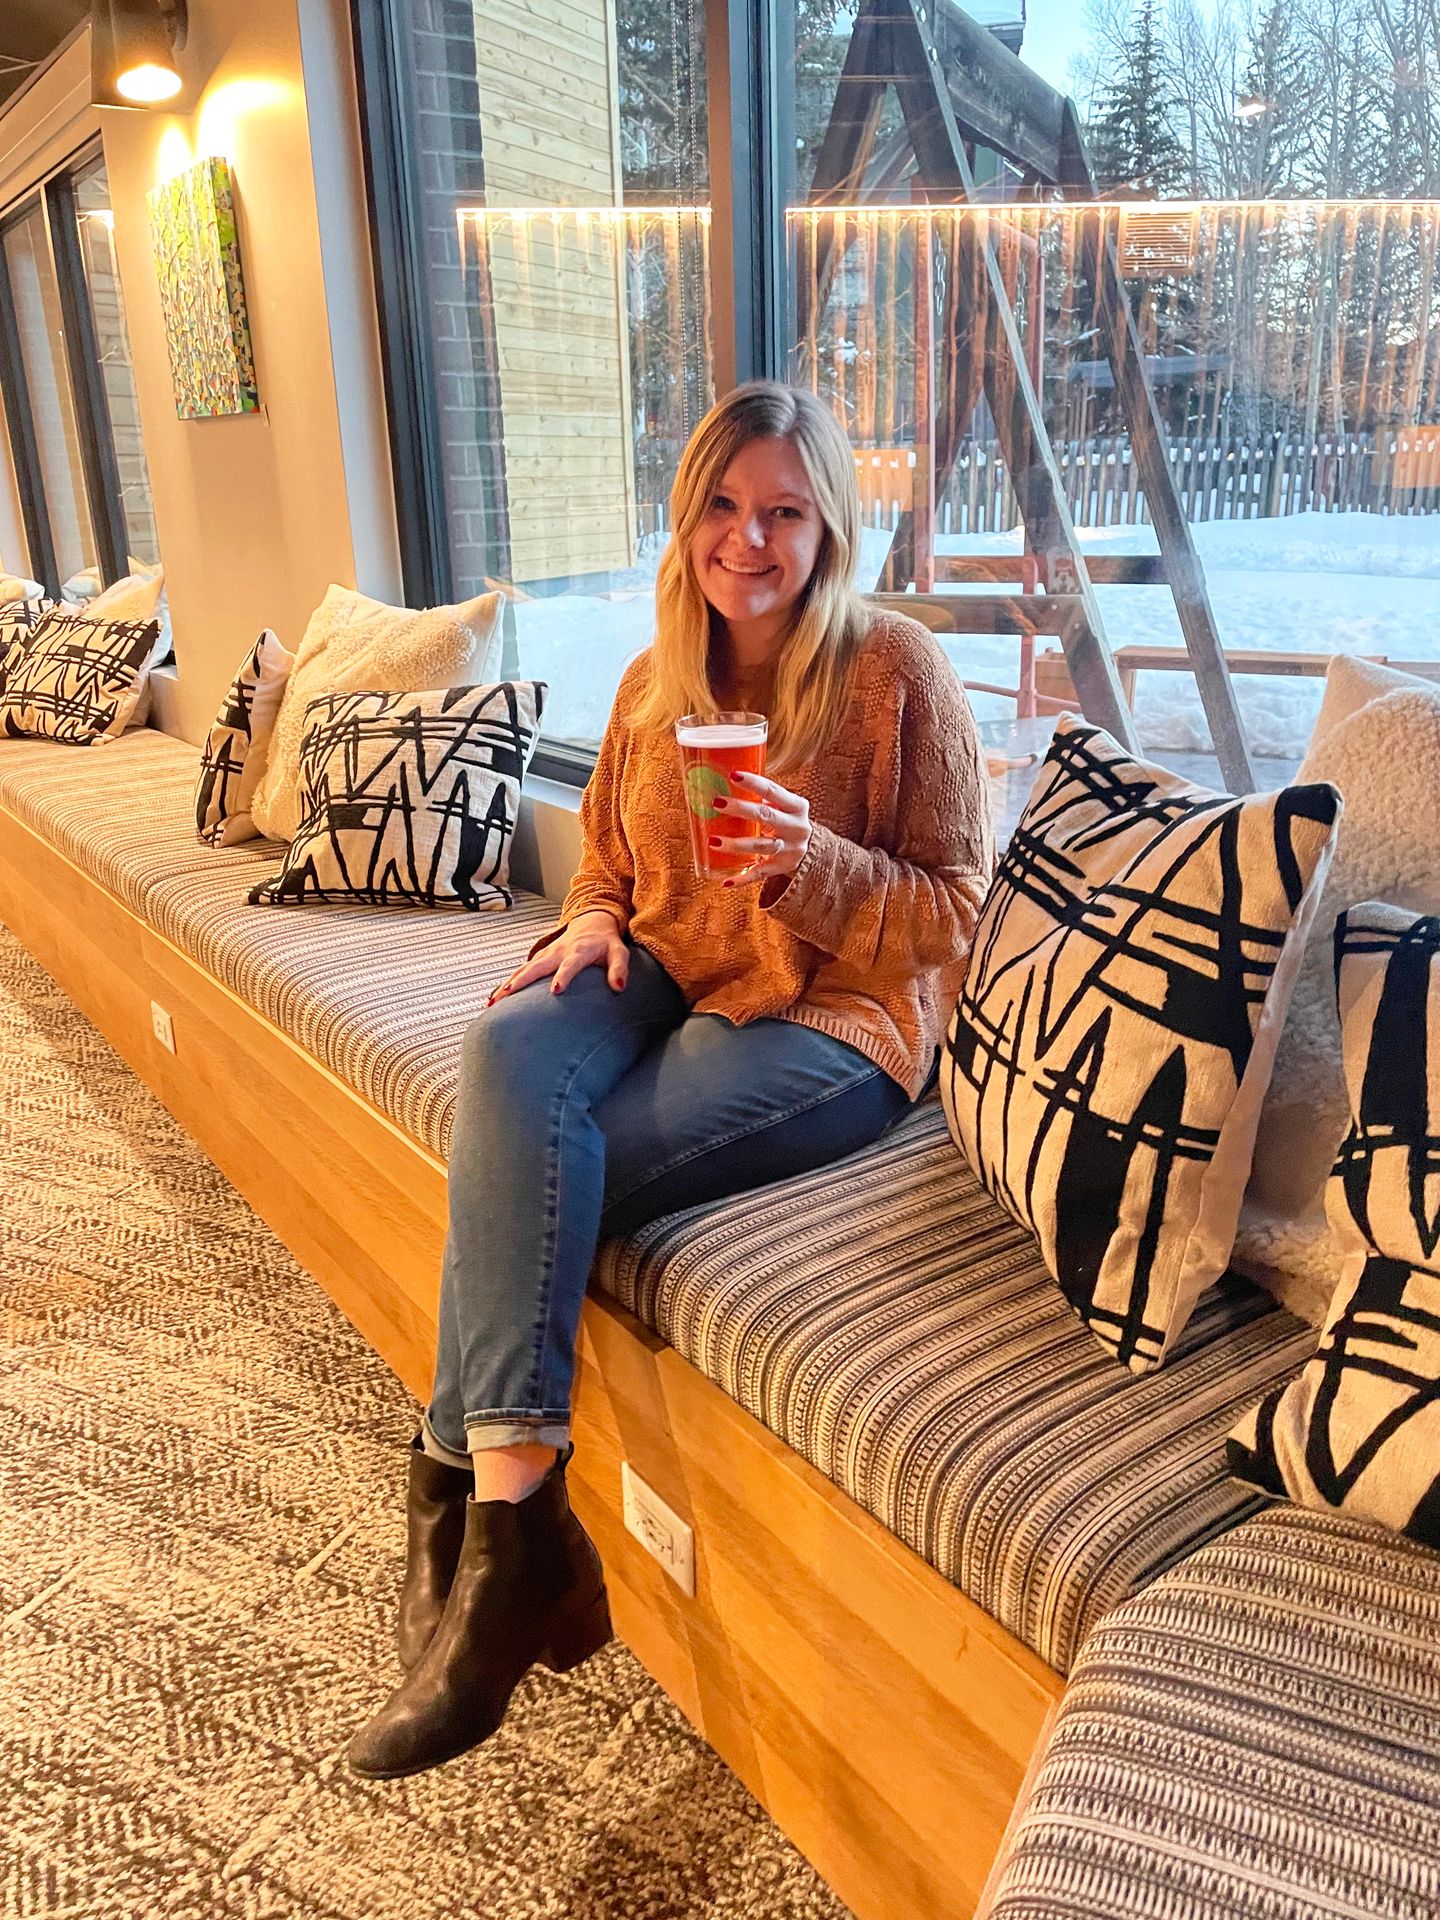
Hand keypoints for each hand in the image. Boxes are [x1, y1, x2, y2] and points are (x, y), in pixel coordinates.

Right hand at [486, 910, 627, 1002]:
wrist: (592, 921)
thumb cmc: (606, 941)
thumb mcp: (619, 952)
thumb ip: (620, 969)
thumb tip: (619, 987)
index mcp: (579, 951)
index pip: (570, 964)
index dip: (563, 976)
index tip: (555, 990)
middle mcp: (558, 952)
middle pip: (537, 966)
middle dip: (521, 981)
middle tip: (507, 995)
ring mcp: (546, 954)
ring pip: (524, 969)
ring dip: (508, 984)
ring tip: (493, 1002)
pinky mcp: (540, 958)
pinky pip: (521, 971)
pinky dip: (508, 983)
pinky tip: (495, 998)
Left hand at [714, 770, 811, 886]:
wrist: (812, 848)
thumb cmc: (787, 820)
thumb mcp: (783, 806)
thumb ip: (763, 797)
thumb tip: (721, 781)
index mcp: (797, 806)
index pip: (773, 790)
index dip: (753, 782)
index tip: (732, 775)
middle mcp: (797, 827)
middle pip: (766, 816)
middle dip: (740, 809)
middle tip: (717, 802)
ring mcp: (790, 849)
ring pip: (762, 846)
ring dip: (736, 844)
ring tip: (713, 841)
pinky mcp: (782, 867)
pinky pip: (760, 873)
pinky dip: (743, 879)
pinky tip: (726, 881)